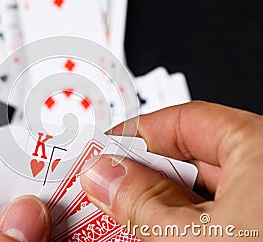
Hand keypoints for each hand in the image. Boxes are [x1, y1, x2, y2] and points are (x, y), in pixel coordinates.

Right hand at [80, 101, 262, 239]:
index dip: (137, 135)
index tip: (103, 154)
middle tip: (105, 192)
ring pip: (199, 192)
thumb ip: (142, 202)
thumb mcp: (194, 238)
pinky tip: (156, 233)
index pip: (183, 121)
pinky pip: (214, 216)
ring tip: (124, 219)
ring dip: (159, 205)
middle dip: (142, 176)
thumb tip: (104, 174)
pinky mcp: (257, 225)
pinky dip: (183, 224)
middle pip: (189, 158)